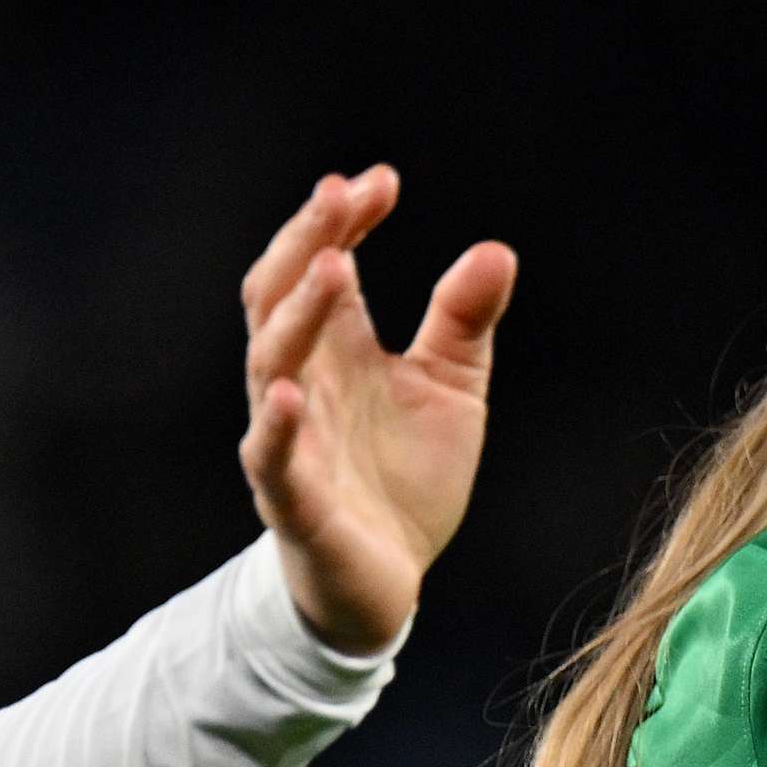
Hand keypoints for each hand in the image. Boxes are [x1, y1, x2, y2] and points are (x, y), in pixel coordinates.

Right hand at [235, 166, 520, 653]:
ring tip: (333, 265)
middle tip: (340, 194)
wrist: (387, 584)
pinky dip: (277, 426)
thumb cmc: (406, 481)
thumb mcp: (451, 390)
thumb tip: (496, 250)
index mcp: (335, 349)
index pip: (321, 264)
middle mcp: (301, 382)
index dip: (343, 220)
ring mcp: (290, 439)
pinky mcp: (292, 501)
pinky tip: (291, 393)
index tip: (382, 182)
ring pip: (270, 363)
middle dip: (306, 241)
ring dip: (298, 313)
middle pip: (278, 295)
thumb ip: (463, 323)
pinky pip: (272, 458)